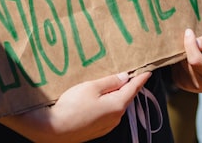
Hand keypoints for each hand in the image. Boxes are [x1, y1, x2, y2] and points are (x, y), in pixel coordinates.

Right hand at [25, 71, 151, 142]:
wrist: (54, 130)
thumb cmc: (72, 105)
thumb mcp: (92, 87)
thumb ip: (110, 82)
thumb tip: (124, 77)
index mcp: (117, 105)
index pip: (133, 88)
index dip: (140, 78)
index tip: (147, 71)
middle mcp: (116, 118)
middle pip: (125, 98)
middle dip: (127, 86)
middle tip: (128, 73)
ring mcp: (106, 126)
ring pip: (116, 106)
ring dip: (115, 96)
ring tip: (110, 85)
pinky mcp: (97, 130)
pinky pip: (108, 114)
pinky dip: (107, 105)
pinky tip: (99, 99)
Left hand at [172, 28, 201, 92]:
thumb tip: (195, 41)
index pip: (195, 60)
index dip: (190, 45)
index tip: (189, 31)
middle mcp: (200, 84)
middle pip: (185, 60)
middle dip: (187, 47)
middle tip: (195, 42)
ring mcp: (188, 85)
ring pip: (179, 62)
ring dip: (183, 53)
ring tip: (195, 52)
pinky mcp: (179, 82)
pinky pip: (175, 65)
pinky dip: (181, 59)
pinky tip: (189, 59)